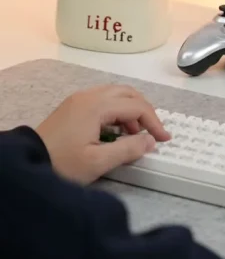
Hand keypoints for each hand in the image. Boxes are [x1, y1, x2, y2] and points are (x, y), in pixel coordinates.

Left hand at [35, 85, 170, 184]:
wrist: (26, 164)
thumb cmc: (62, 163)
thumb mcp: (98, 162)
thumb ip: (129, 149)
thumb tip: (150, 141)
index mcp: (97, 106)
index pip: (137, 106)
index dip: (154, 122)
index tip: (164, 140)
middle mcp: (89, 96)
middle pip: (128, 93)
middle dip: (145, 112)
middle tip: (152, 132)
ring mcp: (78, 99)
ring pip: (115, 94)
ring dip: (131, 110)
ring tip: (134, 133)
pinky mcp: (72, 106)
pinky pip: (103, 99)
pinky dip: (117, 110)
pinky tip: (116, 130)